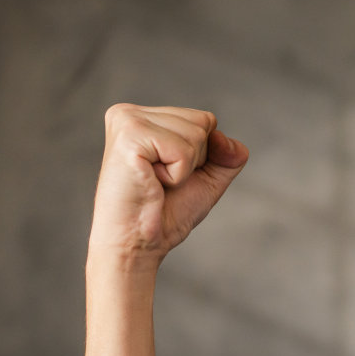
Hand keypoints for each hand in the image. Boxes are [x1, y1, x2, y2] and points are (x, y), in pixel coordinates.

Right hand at [88, 103, 249, 266]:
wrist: (136, 243)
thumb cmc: (164, 213)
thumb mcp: (205, 179)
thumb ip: (226, 155)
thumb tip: (227, 140)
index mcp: (142, 116)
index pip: (203, 119)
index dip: (200, 156)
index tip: (168, 175)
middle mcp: (129, 112)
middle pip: (202, 122)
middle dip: (193, 160)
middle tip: (160, 182)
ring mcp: (127, 120)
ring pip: (196, 134)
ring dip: (184, 169)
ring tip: (154, 182)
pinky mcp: (130, 136)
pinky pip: (183, 150)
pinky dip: (177, 175)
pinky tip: (151, 183)